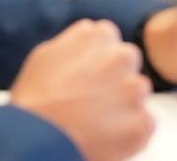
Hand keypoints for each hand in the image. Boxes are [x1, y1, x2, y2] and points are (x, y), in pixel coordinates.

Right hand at [12, 20, 154, 160]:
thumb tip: (89, 35)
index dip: (97, 58)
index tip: (87, 74)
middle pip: (127, 61)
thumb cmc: (34, 101)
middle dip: (115, 76)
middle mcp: (122, 56)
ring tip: (94, 120)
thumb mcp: (46, 55)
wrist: (35, 141)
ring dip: (123, 104)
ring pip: (137, 93)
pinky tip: (104, 137)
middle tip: (92, 98)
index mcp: (98, 36)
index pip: (108, 37)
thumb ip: (75, 41)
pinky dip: (129, 132)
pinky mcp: (142, 122)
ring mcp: (135, 90)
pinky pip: (143, 124)